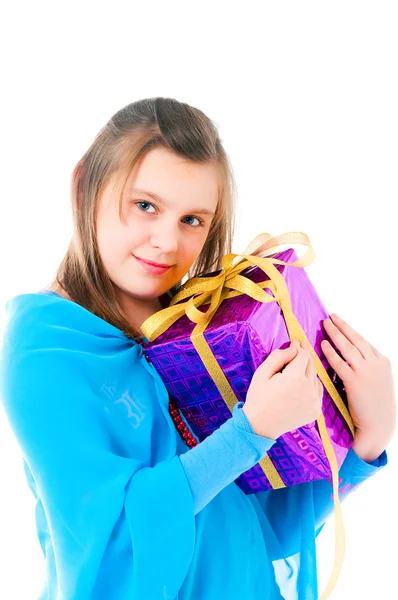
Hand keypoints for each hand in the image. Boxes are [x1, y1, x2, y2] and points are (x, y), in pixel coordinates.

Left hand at [320, 313, 395, 455]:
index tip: (341, 322)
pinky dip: (331, 352)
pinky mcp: (354, 382)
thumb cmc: (376, 405)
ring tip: (325, 324)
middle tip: (331, 316)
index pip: (364, 342)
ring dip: (335, 333)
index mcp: (383, 362)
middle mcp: (375, 364)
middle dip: (342, 326)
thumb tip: (353, 357)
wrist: (378, 424)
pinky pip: (339, 363)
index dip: (350, 331)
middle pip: (356, 339)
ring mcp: (365, 372)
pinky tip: (323, 344)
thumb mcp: (379, 381)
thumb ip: (369, 367)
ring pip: (347, 347)